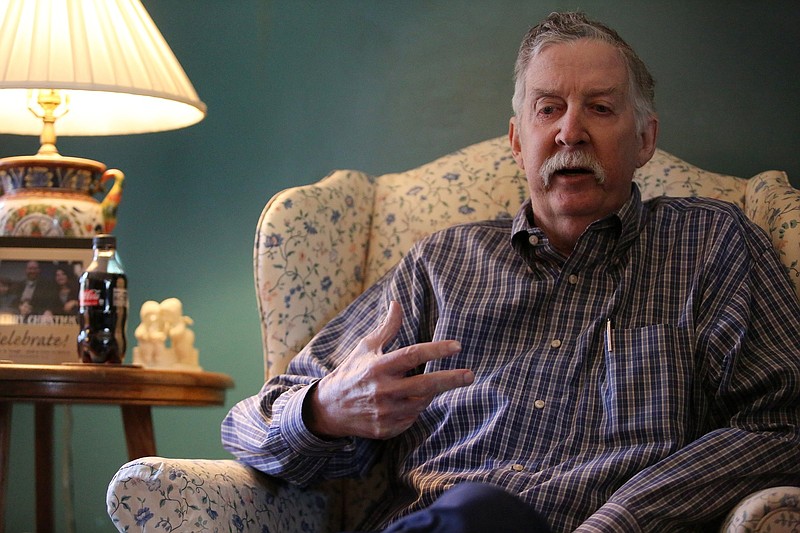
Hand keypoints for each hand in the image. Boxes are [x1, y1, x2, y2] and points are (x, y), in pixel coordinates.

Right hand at [305, 301, 473, 439]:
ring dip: (429, 393)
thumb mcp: (366, 347)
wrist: (329, 408)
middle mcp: (382, 390)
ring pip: (421, 403)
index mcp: (378, 367)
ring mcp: (385, 412)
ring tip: (427, 386)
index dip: (437, 350)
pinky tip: (407, 401)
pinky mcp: (386, 429)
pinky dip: (414, 408)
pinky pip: (412, 418)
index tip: (457, 346)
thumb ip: (387, 328)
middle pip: (426, 384)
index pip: (413, 355)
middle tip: (470, 375)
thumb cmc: (352, 372)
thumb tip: (397, 303)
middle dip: (451, 379)